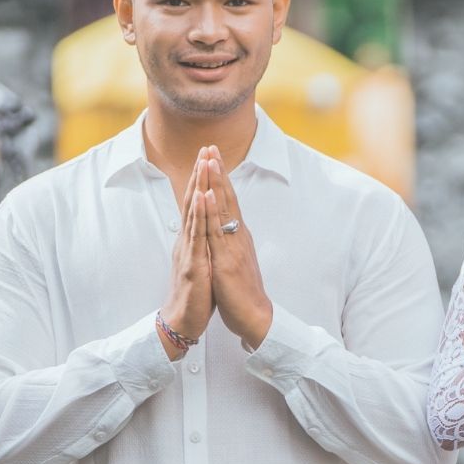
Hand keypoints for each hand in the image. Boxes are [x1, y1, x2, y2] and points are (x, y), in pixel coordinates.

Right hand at [159, 153, 214, 357]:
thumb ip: (201, 244)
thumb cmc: (194, 293)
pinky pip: (197, 235)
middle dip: (199, 174)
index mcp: (191, 240)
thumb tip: (204, 229)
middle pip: (192, 201)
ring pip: (193, 212)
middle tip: (205, 148)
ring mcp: (189, 250)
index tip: (208, 157)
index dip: (201, 181)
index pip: (196, 204)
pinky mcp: (193, 263)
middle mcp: (187, 240)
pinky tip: (203, 196)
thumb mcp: (200, 262)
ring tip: (204, 163)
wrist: (183, 321)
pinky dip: (200, 214)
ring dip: (199, 186)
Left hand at [201, 149, 273, 348]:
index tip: (212, 158)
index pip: (228, 201)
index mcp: (238, 235)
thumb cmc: (243, 292)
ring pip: (222, 208)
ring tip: (209, 160)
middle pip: (227, 197)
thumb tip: (226, 230)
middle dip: (217, 171)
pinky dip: (212, 211)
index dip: (220, 179)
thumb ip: (230, 243)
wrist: (255, 317)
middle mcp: (237, 235)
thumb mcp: (234, 260)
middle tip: (210, 147)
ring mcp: (232, 245)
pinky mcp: (226, 259)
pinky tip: (207, 194)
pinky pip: (217, 231)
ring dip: (215, 182)